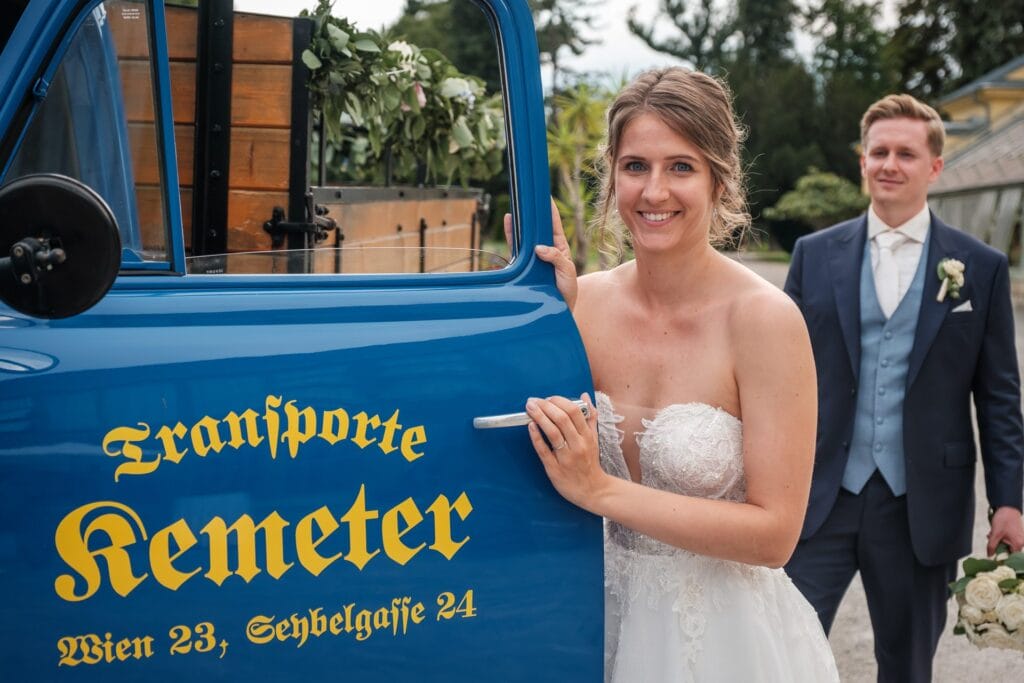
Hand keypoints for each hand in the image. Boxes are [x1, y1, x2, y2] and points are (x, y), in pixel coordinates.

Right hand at [504, 200, 576, 310]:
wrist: (557, 311)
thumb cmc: (567, 291)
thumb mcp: (567, 273)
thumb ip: (556, 259)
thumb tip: (539, 247)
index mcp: (559, 248)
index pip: (554, 225)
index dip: (550, 211)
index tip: (546, 196)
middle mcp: (546, 250)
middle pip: (538, 228)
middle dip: (533, 214)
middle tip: (527, 197)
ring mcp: (534, 258)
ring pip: (525, 236)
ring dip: (520, 223)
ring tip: (515, 208)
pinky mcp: (524, 266)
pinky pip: (516, 248)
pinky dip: (512, 235)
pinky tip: (508, 222)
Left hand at [525, 393, 602, 509]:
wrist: (593, 490)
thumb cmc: (590, 462)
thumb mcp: (594, 438)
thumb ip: (590, 416)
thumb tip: (584, 396)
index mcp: (587, 436)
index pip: (574, 411)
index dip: (559, 401)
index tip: (549, 398)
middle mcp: (578, 445)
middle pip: (562, 419)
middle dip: (546, 406)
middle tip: (534, 400)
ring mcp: (566, 457)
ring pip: (553, 432)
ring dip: (539, 417)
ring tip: (529, 408)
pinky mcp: (555, 468)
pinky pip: (544, 451)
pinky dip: (536, 437)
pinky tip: (530, 426)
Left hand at [987, 505, 1023, 554]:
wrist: (1008, 507)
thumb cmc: (1003, 519)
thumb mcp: (995, 534)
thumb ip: (992, 546)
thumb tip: (989, 556)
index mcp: (1018, 544)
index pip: (1010, 557)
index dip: (1001, 556)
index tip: (993, 555)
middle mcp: (1021, 542)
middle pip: (1008, 551)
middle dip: (998, 546)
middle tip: (990, 540)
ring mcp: (1020, 538)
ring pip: (1007, 545)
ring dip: (998, 541)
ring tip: (991, 534)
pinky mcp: (1017, 534)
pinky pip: (1009, 540)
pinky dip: (1001, 538)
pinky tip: (995, 532)